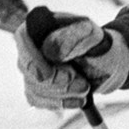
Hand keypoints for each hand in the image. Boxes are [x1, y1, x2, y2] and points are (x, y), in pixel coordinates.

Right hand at [14, 5, 128, 109]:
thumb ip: (72, 37)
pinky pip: (39, 101)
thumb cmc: (96, 43)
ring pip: (34, 88)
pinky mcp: (35, 88)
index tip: (48, 75)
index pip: (23, 37)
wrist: (105, 61)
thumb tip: (47, 49)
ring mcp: (30, 69)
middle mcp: (30, 47)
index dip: (31, 58)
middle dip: (57, 81)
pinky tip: (78, 100)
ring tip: (85, 88)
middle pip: (29, 68)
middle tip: (82, 83)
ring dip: (63, 93)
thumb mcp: (91, 35)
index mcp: (41, 25)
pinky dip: (61, 103)